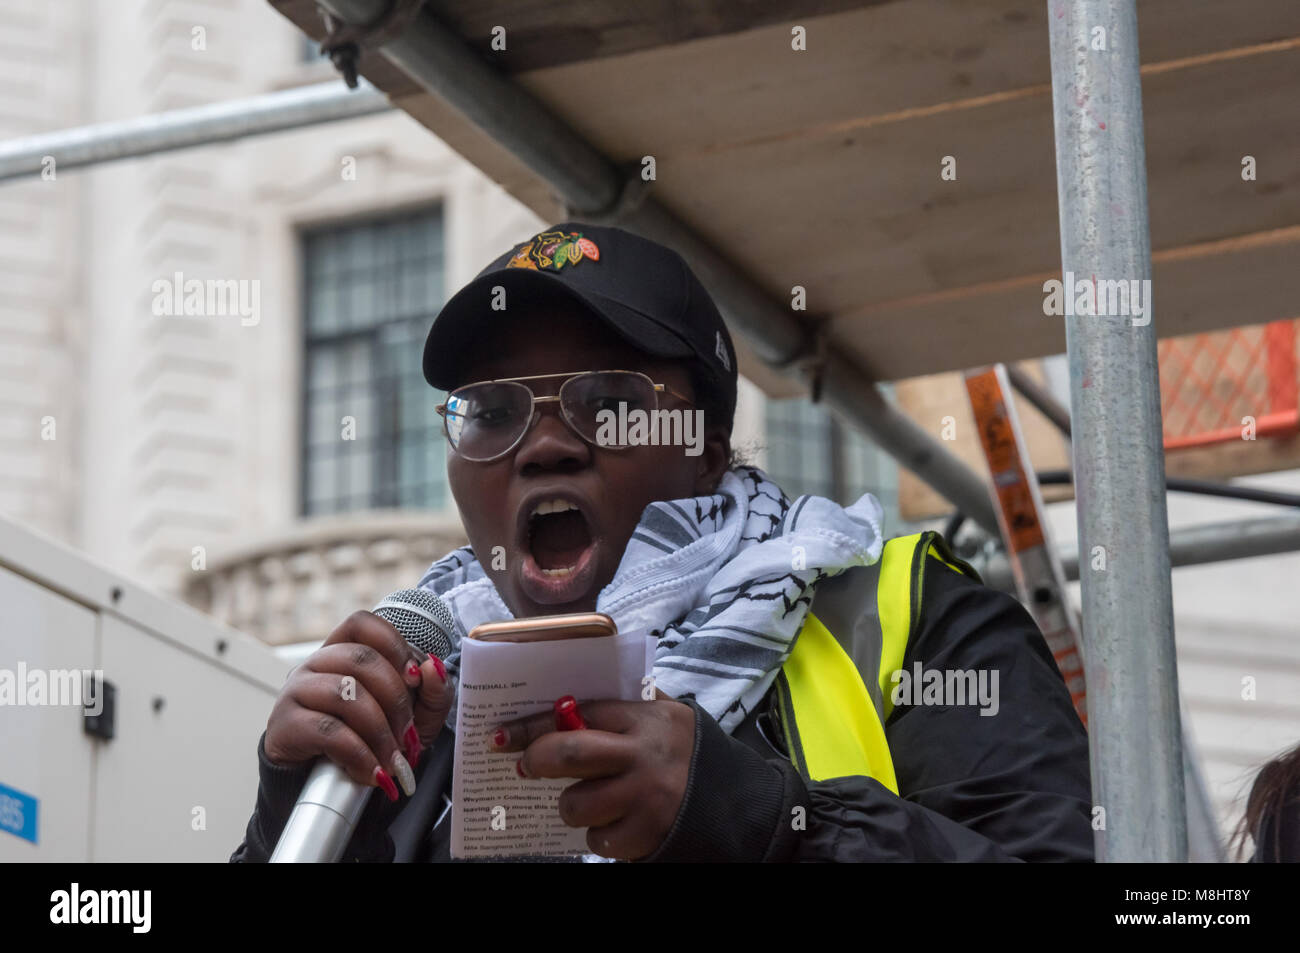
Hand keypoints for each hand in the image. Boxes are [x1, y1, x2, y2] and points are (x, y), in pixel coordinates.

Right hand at [263, 611, 453, 800]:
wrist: (327, 790)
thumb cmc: (372, 742)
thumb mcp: (414, 718)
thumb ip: (432, 691)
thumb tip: (431, 667)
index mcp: (343, 652)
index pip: (362, 624)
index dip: (393, 644)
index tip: (414, 678)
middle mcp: (315, 664)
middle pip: (361, 659)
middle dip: (396, 700)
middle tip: (408, 736)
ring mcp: (295, 691)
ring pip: (345, 693)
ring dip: (380, 732)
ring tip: (393, 761)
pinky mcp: (284, 726)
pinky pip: (328, 731)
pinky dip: (359, 754)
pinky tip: (372, 772)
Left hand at [491, 691, 694, 859]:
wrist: (729, 801)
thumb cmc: (681, 753)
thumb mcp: (663, 715)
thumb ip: (621, 705)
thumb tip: (558, 703)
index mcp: (644, 718)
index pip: (577, 713)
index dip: (534, 726)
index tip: (502, 737)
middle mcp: (644, 754)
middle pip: (569, 754)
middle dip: (536, 760)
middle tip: (525, 768)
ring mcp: (645, 796)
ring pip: (576, 804)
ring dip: (570, 805)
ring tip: (587, 800)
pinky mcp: (646, 833)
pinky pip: (597, 839)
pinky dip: (598, 835)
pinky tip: (615, 823)